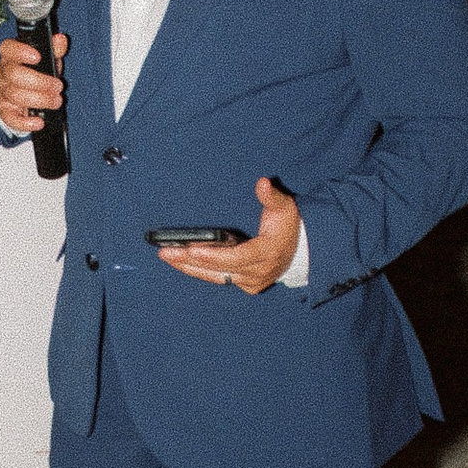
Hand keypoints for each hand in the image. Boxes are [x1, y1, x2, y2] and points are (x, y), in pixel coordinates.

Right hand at [0, 28, 66, 137]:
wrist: (27, 91)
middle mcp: (4, 72)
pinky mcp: (5, 110)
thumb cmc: (37, 71)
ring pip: (15, 96)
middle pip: (14, 75)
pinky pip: (10, 117)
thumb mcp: (47, 58)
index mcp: (11, 56)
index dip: (20, 51)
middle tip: (58, 86)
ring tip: (56, 101)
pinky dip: (25, 122)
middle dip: (39, 82)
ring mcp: (3, 92)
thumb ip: (54, 49)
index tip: (37, 56)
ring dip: (39, 100)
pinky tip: (39, 121)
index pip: (7, 49)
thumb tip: (61, 39)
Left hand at [157, 176, 300, 296]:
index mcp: (268, 253)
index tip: (192, 248)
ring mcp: (251, 281)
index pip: (237, 257)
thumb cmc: (288, 225)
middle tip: (165, 252)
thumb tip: (262, 183)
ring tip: (166, 256)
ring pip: (215, 276)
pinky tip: (180, 262)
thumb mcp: (285, 208)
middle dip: (191, 260)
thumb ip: (272, 196)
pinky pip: (218, 278)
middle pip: (220, 269)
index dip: (214, 255)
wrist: (302, 250)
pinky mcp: (245, 284)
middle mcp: (259, 272)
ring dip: (189, 267)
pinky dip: (199, 270)